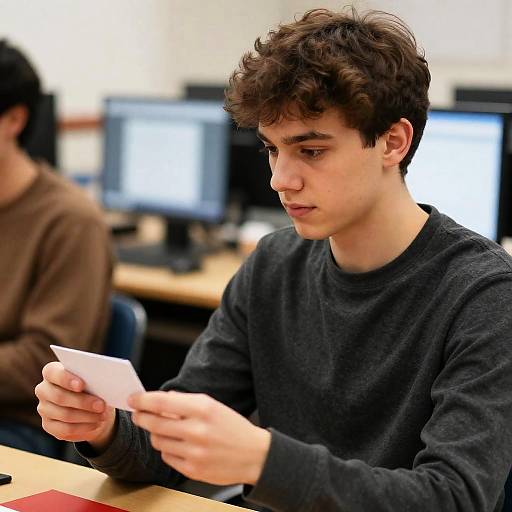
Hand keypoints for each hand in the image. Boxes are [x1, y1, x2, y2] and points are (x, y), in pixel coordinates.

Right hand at [35, 361, 115, 451]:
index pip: (52, 372)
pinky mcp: (48, 425)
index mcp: (52, 372)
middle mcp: (44, 390)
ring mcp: (44, 408)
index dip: (66, 379)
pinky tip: (95, 424)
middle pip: (59, 396)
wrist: (92, 407)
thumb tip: (102, 383)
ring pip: (64, 414)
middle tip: (101, 405)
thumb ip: (93, 378)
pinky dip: (83, 427)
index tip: (81, 385)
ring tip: (102, 415)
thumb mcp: (95, 380)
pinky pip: (65, 429)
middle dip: (83, 402)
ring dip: (86, 416)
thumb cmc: (93, 386)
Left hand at [129, 391, 270, 485]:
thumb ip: (186, 401)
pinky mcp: (192, 470)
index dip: (143, 400)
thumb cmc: (233, 427)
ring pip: (158, 440)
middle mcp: (197, 430)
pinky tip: (179, 444)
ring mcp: (194, 452)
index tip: (133, 399)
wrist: (254, 455)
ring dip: (156, 433)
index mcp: (203, 409)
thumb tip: (161, 399)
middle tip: (138, 414)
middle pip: (154, 423)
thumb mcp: (213, 406)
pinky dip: (168, 448)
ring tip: (167, 429)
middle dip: (142, 417)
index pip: (162, 402)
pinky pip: (166, 456)